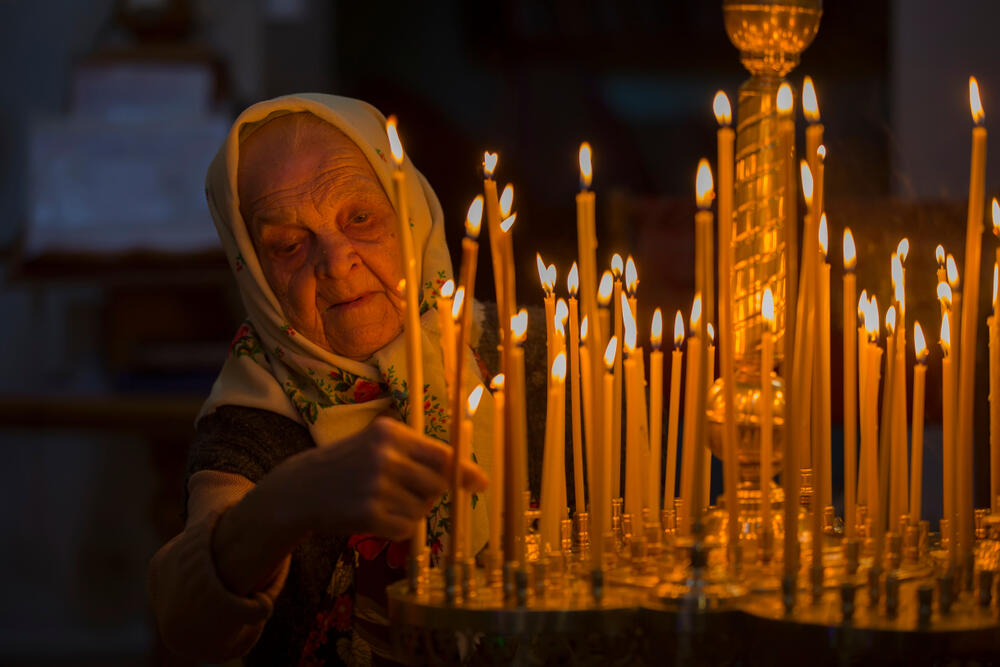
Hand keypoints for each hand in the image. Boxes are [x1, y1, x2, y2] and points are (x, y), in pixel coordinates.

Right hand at [281, 416, 487, 540]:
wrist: (300, 488)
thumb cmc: (348, 464)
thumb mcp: (378, 444)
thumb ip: (419, 455)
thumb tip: (473, 476)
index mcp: (390, 433)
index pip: (441, 454)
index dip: (464, 471)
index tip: (482, 483)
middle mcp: (385, 456)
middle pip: (436, 485)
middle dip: (428, 493)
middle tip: (402, 491)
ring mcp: (376, 485)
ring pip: (422, 509)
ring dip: (410, 512)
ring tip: (381, 502)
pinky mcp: (368, 514)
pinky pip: (405, 528)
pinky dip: (396, 528)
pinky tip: (374, 517)